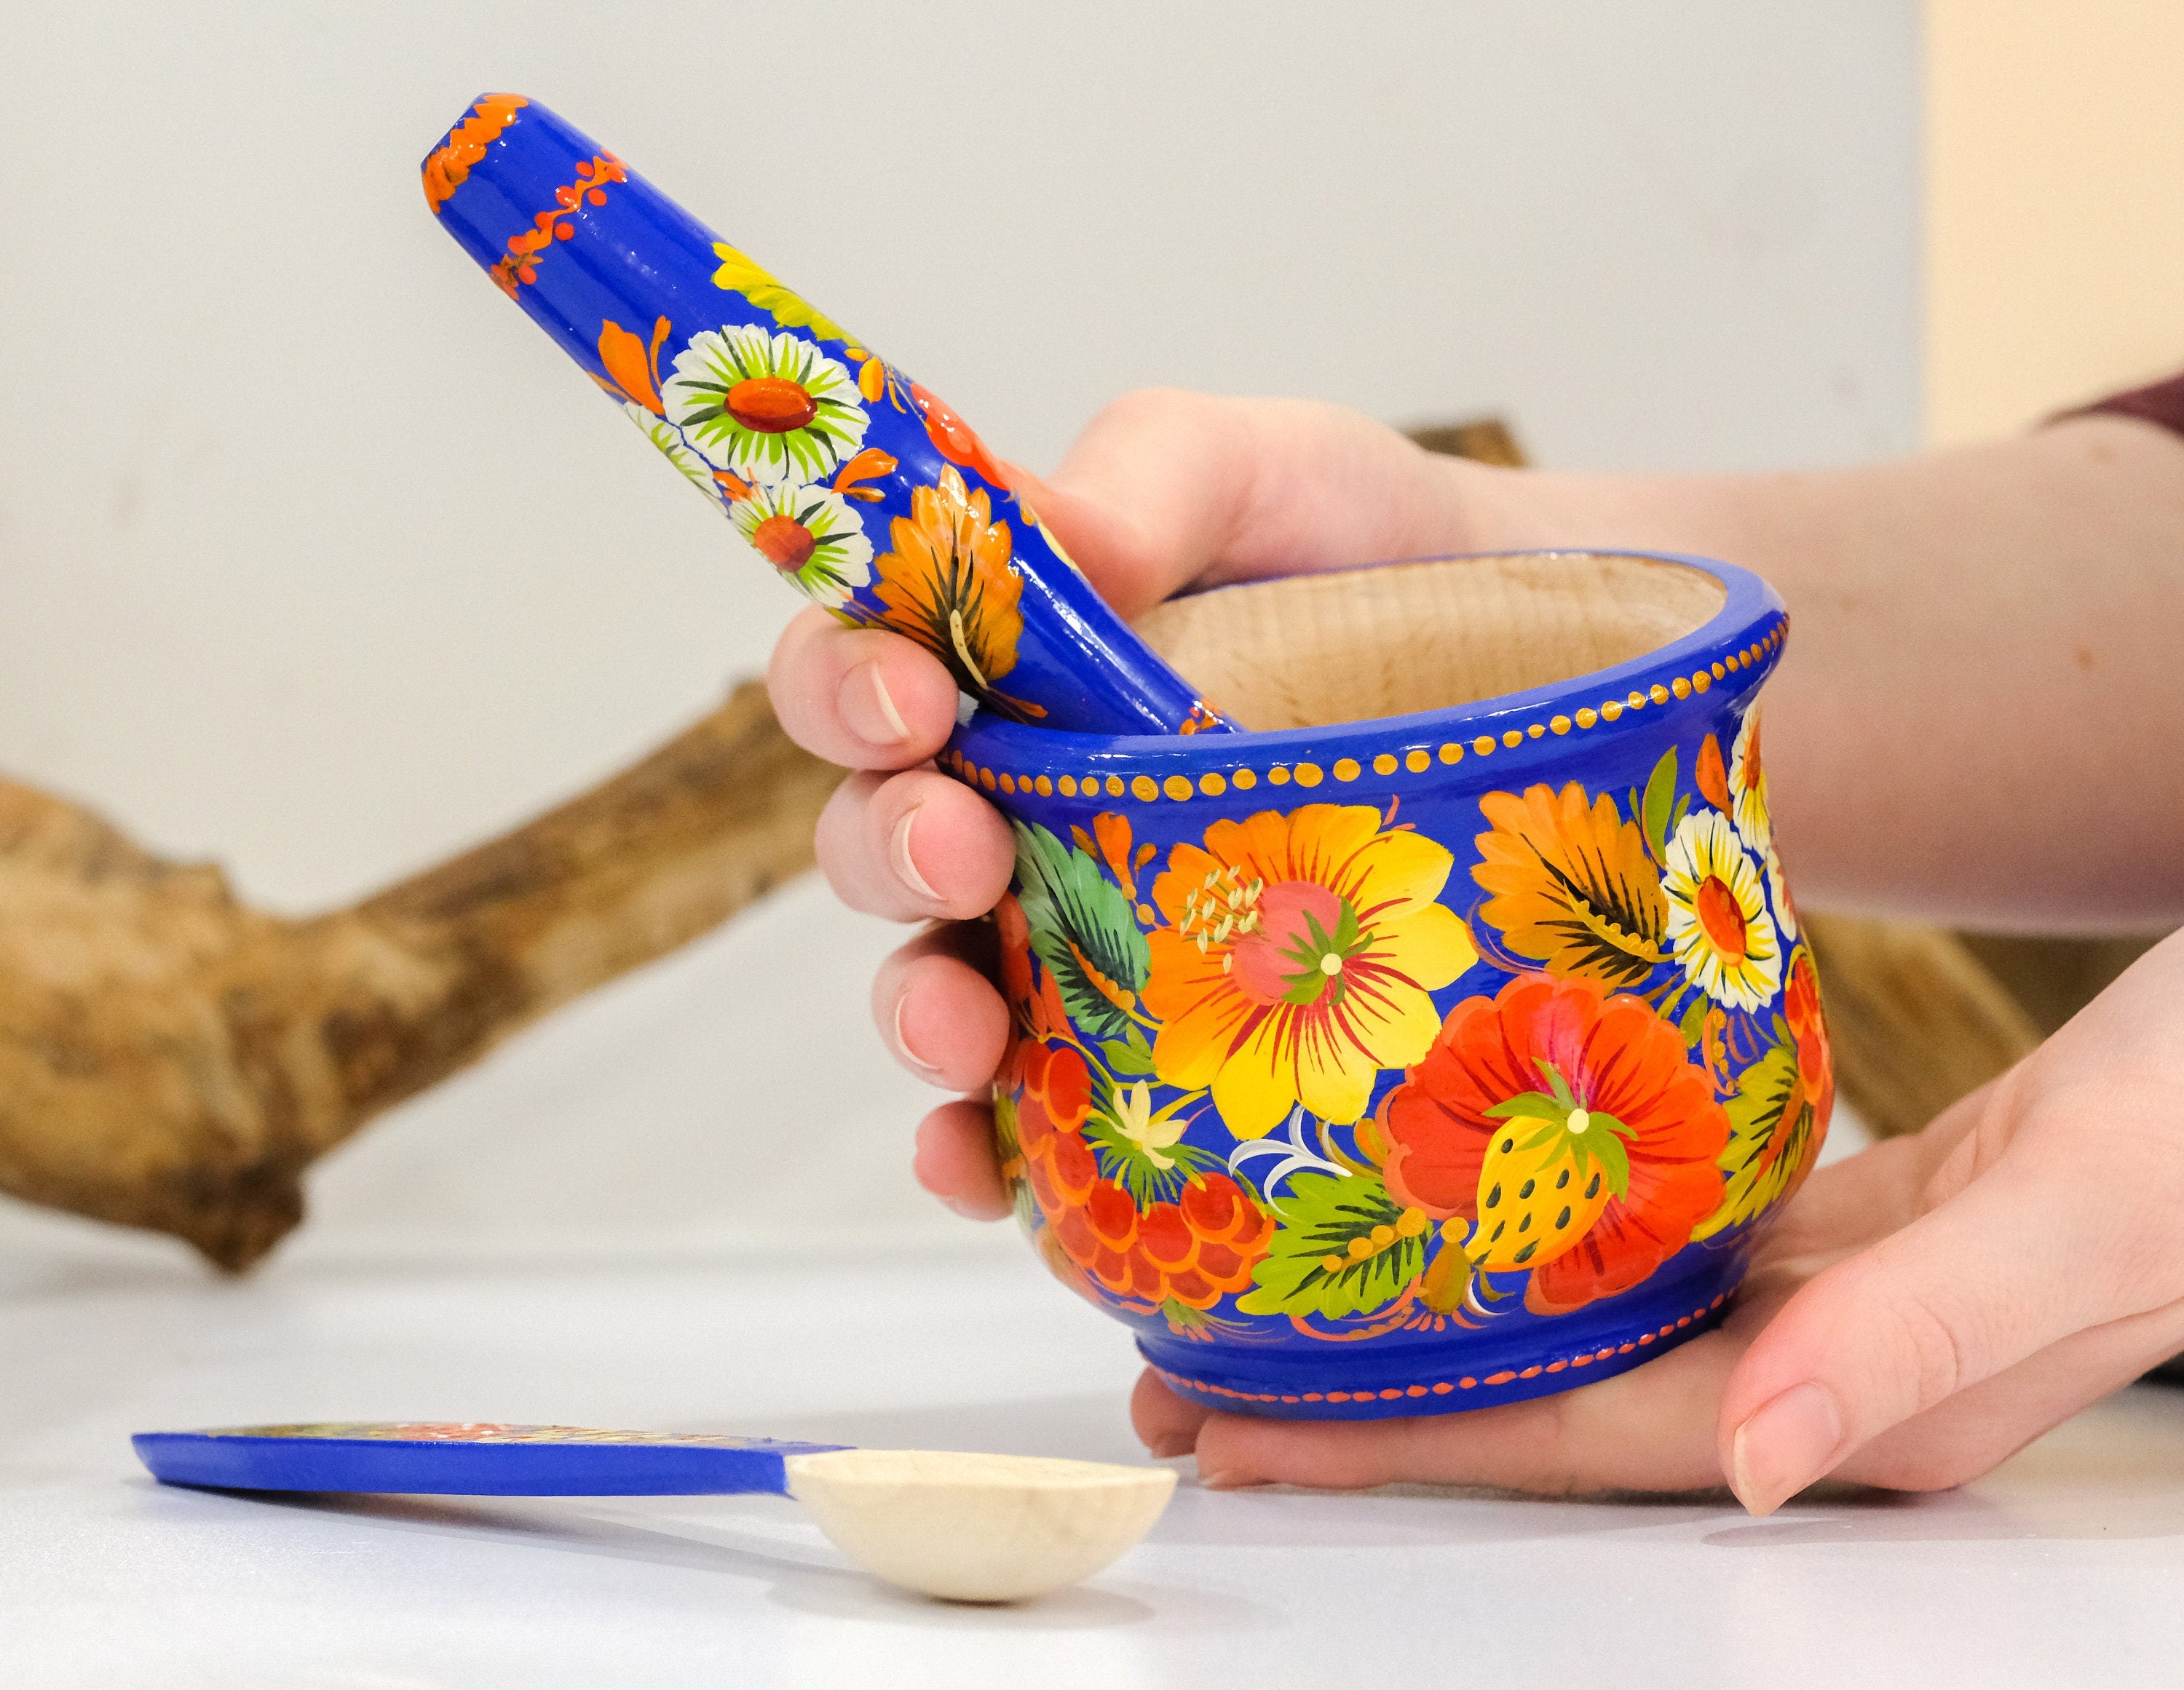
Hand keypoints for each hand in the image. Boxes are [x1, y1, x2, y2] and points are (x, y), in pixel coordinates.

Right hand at [766, 391, 1497, 1216]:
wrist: (1522, 658)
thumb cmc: (1362, 553)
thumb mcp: (1261, 470)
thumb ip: (1147, 479)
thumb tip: (1056, 546)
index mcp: (997, 659)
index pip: (858, 675)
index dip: (847, 692)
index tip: (916, 704)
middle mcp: (1009, 798)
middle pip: (877, 839)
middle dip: (893, 851)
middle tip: (964, 850)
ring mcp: (1071, 923)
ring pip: (936, 980)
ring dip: (925, 1012)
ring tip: (969, 1035)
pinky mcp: (1143, 1029)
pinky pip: (1028, 1112)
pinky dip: (987, 1146)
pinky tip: (994, 1163)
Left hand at [1136, 929, 2183, 1510]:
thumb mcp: (2090, 1212)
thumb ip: (1922, 1334)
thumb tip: (1757, 1464)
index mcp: (1858, 1402)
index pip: (1571, 1437)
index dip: (1396, 1444)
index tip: (1234, 1431)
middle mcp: (1823, 1370)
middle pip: (1544, 1402)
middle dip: (1364, 1404)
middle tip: (1188, 1369)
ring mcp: (1826, 1297)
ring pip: (1581, 1324)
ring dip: (1431, 1322)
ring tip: (1275, 1296)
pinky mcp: (1838, 1218)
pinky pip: (1648, 1249)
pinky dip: (1537, 1236)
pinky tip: (1463, 1204)